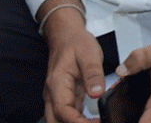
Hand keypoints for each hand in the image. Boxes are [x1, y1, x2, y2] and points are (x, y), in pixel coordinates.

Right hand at [39, 0, 103, 122]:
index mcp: (57, 84)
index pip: (63, 111)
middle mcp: (53, 93)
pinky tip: (92, 121)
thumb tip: (97, 92)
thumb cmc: (76, 43)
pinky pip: (67, 114)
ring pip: (59, 120)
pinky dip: (77, 121)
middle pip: (56, 121)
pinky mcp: (65, 96)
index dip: (78, 122)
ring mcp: (57, 96)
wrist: (67, 36)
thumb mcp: (89, 54)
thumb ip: (93, 74)